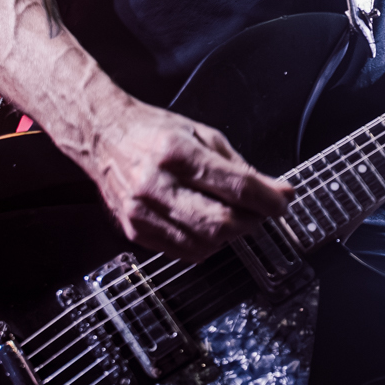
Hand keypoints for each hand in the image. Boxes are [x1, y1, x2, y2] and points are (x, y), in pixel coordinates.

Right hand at [86, 103, 293, 260]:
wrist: (103, 137)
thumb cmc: (154, 132)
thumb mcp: (203, 135)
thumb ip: (240, 167)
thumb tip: (277, 191)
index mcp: (178, 154)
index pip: (235, 187)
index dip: (267, 200)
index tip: (282, 203)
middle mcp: (157, 185)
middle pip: (221, 223)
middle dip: (251, 222)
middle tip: (260, 213)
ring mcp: (143, 212)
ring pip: (204, 244)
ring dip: (229, 236)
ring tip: (232, 218)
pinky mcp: (135, 231)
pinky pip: (183, 252)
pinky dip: (205, 245)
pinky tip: (206, 226)